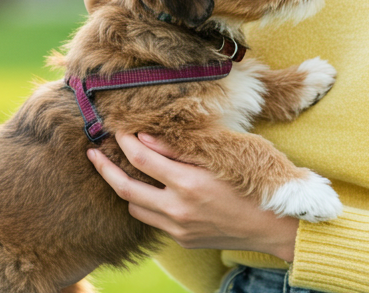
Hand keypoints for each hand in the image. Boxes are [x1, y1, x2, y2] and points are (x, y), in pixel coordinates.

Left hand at [87, 132, 299, 262]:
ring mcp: (179, 229)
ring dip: (127, 190)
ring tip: (121, 171)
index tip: (118, 128)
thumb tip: (146, 137)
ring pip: (135, 209)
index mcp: (189, 184)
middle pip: (124, 189)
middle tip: (92, 153)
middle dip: (104, 169)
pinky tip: (152, 191)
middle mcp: (178, 210)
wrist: (276, 227)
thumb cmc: (256, 182)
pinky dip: (149, 204)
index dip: (125, 141)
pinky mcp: (184, 241)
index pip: (142, 158)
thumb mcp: (224, 156)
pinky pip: (155, 221)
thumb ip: (181, 149)